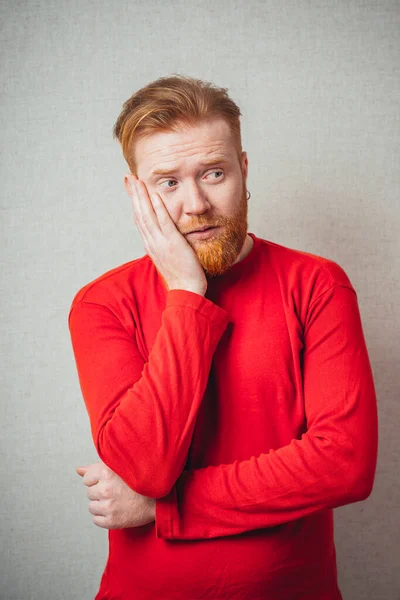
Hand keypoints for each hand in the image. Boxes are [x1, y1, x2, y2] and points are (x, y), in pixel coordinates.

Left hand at [76, 461, 155, 528]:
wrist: (160, 499)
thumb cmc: (140, 481)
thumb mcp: (119, 468)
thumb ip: (96, 468)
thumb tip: (78, 470)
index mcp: (106, 472)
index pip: (87, 479)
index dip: (98, 480)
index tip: (110, 481)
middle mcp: (106, 489)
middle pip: (90, 493)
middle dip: (100, 492)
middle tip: (117, 491)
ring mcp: (109, 506)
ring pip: (92, 507)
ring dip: (101, 505)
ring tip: (117, 501)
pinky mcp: (112, 521)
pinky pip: (97, 520)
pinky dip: (104, 517)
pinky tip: (117, 510)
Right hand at [126, 174, 207, 295]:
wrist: (186, 291)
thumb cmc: (182, 276)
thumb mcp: (169, 257)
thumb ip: (165, 245)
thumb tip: (165, 237)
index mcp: (151, 245)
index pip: (140, 219)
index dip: (135, 203)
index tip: (131, 188)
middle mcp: (152, 242)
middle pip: (139, 214)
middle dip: (134, 194)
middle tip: (129, 177)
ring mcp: (160, 243)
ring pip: (147, 215)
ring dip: (142, 196)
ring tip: (137, 180)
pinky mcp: (172, 244)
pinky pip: (163, 222)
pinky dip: (158, 208)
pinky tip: (154, 195)